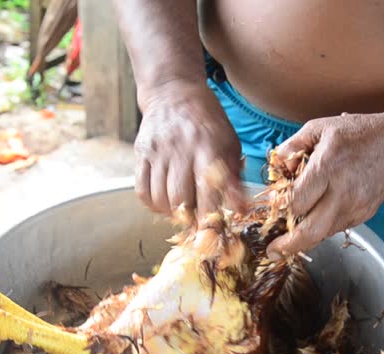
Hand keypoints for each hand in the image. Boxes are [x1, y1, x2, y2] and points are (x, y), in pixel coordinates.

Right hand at [134, 80, 244, 215]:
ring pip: (159, 198)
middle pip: (180, 198)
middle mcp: (180, 149)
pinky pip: (142, 190)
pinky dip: (153, 205)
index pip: (208, 189)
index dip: (210, 215)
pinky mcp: (141, 153)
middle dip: (190, 219)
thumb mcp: (229, 143)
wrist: (173, 92)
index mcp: (207, 147)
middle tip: (198, 226)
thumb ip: (233, 177)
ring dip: (172, 214)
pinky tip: (164, 205)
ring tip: (183, 214)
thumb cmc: (208, 122)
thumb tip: (241, 209)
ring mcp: (158, 152)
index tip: (215, 231)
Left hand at [267, 113, 383, 258]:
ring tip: (289, 237)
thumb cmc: (358, 134)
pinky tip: (315, 219)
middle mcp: (342, 192)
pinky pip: (336, 229)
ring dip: (304, 238)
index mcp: (327, 168)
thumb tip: (275, 165)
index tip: (272, 213)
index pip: (296, 202)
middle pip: (310, 232)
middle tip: (273, 251)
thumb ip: (292, 145)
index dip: (281, 210)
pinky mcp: (364, 215)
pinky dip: (322, 228)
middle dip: (288, 245)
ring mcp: (355, 207)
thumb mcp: (320, 128)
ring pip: (322, 235)